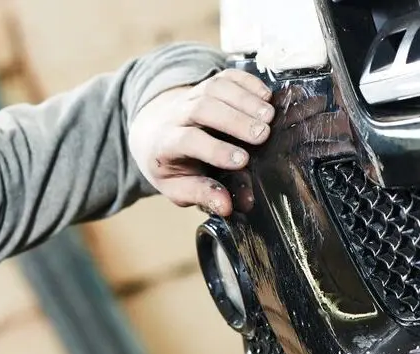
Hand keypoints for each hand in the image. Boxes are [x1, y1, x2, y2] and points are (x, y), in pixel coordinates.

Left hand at [128, 69, 274, 215]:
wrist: (155, 132)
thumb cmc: (171, 166)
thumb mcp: (178, 188)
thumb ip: (201, 195)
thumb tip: (227, 207)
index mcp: (166, 143)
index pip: (189, 141)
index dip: (215, 150)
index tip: (242, 160)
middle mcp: (177, 115)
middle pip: (203, 109)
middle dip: (235, 120)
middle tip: (263, 135)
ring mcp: (192, 95)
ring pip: (216, 89)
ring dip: (245, 99)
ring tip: (269, 116)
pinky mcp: (208, 84)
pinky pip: (226, 76)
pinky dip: (248, 82)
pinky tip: (266, 96)